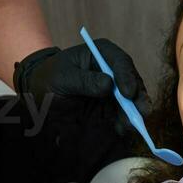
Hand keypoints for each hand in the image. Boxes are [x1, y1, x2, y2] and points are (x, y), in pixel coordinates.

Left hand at [13, 41, 151, 139]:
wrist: (41, 92)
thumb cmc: (50, 78)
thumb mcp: (63, 77)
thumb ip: (84, 81)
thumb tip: (108, 85)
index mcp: (101, 53)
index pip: (120, 62)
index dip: (127, 77)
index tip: (128, 93)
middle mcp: (112, 69)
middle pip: (132, 81)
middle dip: (137, 97)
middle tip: (141, 112)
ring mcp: (114, 87)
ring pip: (131, 99)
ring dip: (133, 112)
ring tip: (130, 126)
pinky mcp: (111, 104)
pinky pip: (122, 113)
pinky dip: (124, 121)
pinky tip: (121, 129)